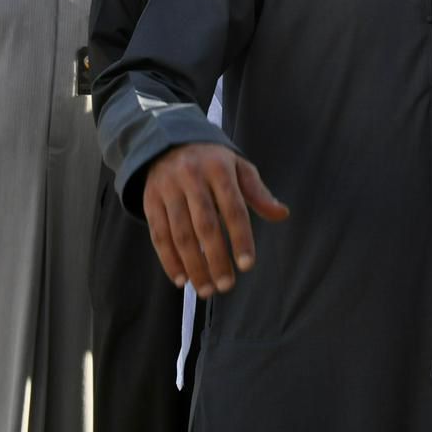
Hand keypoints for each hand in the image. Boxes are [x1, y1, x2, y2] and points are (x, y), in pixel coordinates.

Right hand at [143, 143, 288, 298]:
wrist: (169, 141)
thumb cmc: (212, 161)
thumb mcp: (238, 167)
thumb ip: (258, 192)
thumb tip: (282, 214)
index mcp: (219, 168)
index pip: (233, 208)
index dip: (240, 238)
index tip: (247, 265)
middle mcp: (192, 177)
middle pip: (205, 225)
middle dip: (216, 258)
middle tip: (226, 286)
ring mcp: (168, 189)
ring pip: (180, 234)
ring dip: (193, 265)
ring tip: (206, 289)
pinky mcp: (149, 200)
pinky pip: (158, 234)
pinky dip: (169, 259)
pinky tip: (181, 278)